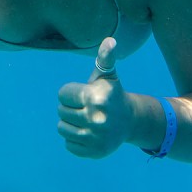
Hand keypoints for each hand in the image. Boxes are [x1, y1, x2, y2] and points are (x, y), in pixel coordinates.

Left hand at [57, 38, 133, 157]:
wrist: (130, 121)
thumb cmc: (112, 94)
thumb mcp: (107, 75)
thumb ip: (105, 57)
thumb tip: (110, 40)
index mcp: (95, 97)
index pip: (62, 94)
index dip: (71, 93)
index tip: (83, 94)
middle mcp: (96, 118)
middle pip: (61, 112)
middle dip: (70, 108)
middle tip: (85, 107)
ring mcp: (95, 137)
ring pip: (62, 128)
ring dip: (70, 123)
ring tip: (85, 119)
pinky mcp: (94, 152)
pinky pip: (68, 145)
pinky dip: (74, 139)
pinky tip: (88, 132)